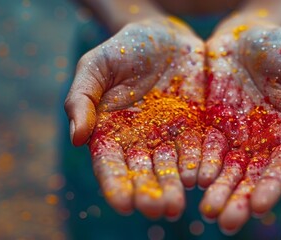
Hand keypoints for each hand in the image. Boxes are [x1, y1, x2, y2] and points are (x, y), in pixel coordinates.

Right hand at [64, 18, 204, 218]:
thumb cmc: (124, 49)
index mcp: (112, 133)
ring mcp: (171, 136)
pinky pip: (201, 148)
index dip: (116, 185)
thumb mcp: (96, 66)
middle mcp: (142, 141)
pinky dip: (202, 164)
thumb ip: (82, 99)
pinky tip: (204, 178)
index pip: (111, 165)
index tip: (123, 204)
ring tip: (178, 204)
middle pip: (144, 173)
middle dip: (150, 192)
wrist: (165, 36)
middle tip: (157, 210)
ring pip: (173, 167)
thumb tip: (76, 139)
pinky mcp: (198, 127)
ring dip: (175, 187)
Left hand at [198, 22, 280, 232]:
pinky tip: (189, 181)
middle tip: (226, 221)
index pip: (280, 169)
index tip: (258, 206)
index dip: (270, 188)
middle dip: (238, 200)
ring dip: (217, 191)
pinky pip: (201, 148)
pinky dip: (197, 165)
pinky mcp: (207, 123)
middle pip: (249, 177)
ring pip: (224, 169)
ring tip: (207, 211)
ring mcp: (231, 134)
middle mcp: (258, 141)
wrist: (246, 32)